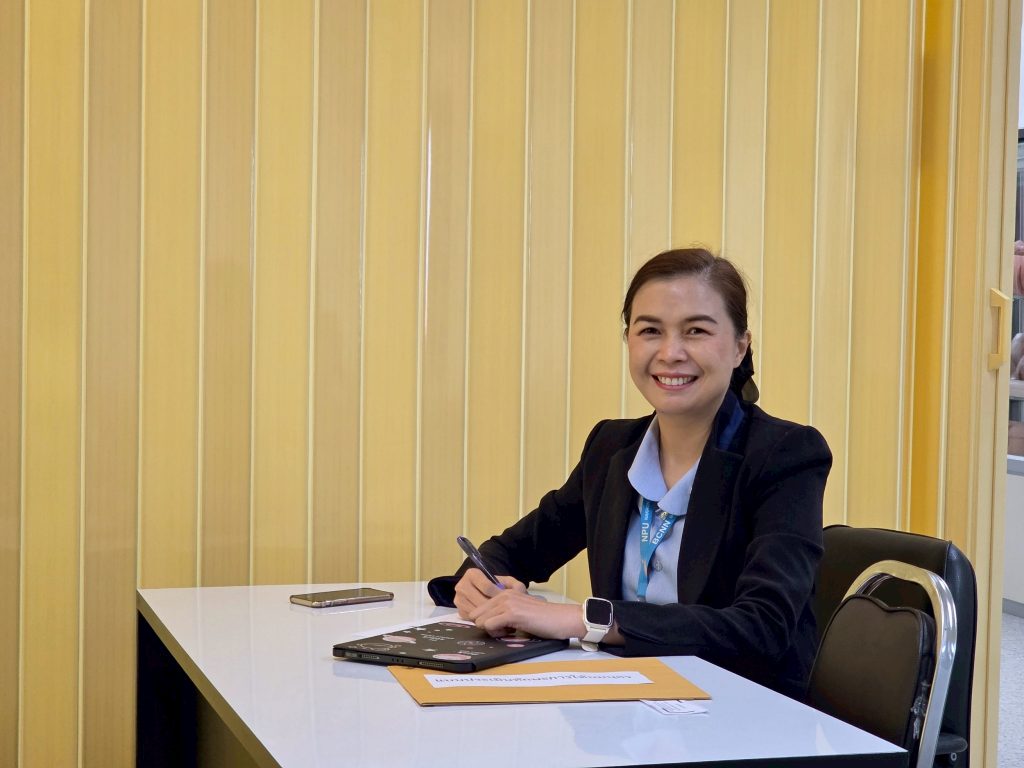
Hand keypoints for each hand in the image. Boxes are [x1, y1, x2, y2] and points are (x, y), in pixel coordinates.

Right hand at [453, 568, 525, 618]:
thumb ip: (515, 585)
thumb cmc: (501, 588)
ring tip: (502, 620)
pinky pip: (472, 621)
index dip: (498, 596)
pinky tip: (494, 623)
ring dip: (489, 618)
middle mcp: (461, 586)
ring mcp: (459, 599)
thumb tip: (514, 593)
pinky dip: (483, 624)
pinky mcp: (460, 612)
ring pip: (476, 613)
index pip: (487, 587)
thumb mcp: (510, 583)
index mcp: (472, 574)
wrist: (489, 595)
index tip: (507, 603)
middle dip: (494, 610)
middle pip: (480, 602)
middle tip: (506, 614)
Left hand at [467, 589, 584, 639]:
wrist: (561, 618)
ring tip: (509, 631)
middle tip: (503, 630)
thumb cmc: (543, 619)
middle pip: (475, 615)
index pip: (478, 609)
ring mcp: (507, 603)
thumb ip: (503, 613)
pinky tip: (511, 632)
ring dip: (492, 631)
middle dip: (486, 626)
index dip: (485, 621)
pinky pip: (489, 625)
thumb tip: (486, 624)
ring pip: (480, 621)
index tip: (499, 627)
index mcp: (504, 593)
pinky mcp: (512, 613)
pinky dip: (496, 633)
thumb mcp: (519, 611)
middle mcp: (503, 594)